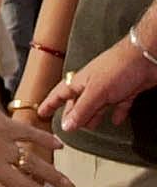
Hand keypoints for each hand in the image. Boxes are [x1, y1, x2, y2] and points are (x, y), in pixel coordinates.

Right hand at [39, 36, 156, 132]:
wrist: (145, 59)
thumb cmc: (118, 68)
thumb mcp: (96, 92)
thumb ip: (82, 110)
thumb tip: (66, 125)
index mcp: (80, 82)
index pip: (59, 94)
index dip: (49, 104)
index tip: (41, 112)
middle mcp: (92, 85)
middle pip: (78, 102)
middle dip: (71, 113)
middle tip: (65, 125)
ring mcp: (110, 88)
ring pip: (97, 105)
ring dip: (92, 116)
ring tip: (88, 127)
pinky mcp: (126, 91)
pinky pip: (119, 106)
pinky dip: (116, 113)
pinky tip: (116, 120)